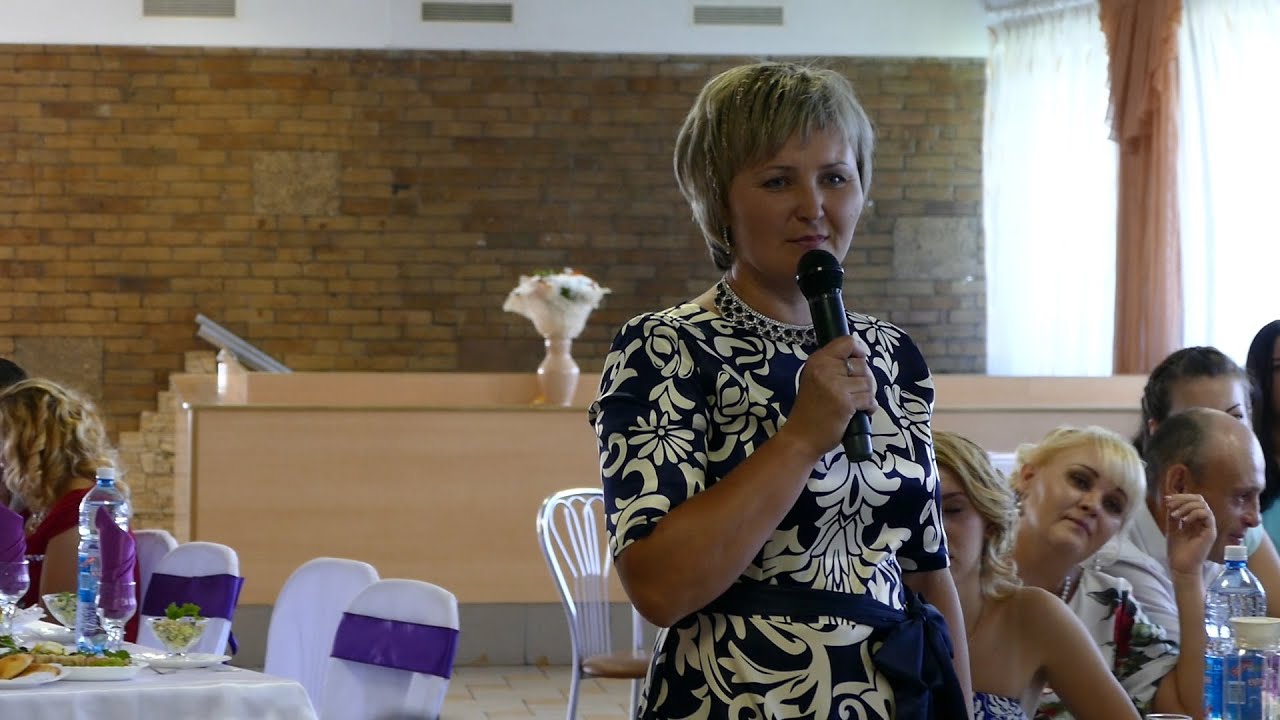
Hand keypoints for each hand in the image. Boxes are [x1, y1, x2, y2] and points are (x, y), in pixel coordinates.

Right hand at [783, 335, 877, 457]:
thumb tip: (861, 355)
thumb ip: (833, 366)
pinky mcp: (845, 403)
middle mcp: (825, 369)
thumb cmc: (810, 409)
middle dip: (865, 378)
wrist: (801, 437)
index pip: (847, 342)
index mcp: (818, 360)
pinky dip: (870, 407)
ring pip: (868, 382)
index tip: (858, 363)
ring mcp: (835, 386)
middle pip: (862, 364)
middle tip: (857, 392)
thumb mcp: (816, 379)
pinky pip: (869, 399)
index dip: (859, 350)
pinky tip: (860, 412)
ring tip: (857, 404)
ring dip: (868, 394)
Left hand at [1165, 493, 1215, 577]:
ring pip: (1203, 505)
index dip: (1180, 497)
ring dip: (1185, 506)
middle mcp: (1204, 521)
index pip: (1193, 500)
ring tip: (1174, 515)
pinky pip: (1206, 515)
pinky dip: (1193, 514)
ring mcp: (1208, 526)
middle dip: (1182, 499)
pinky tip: (1184, 521)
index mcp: (1195, 519)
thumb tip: (1169, 499)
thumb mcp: (1172, 528)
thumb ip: (1173, 514)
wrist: (1181, 566)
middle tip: (1170, 505)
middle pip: (1199, 499)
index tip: (1167, 500)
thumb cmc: (1177, 550)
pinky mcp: (1211, 532)